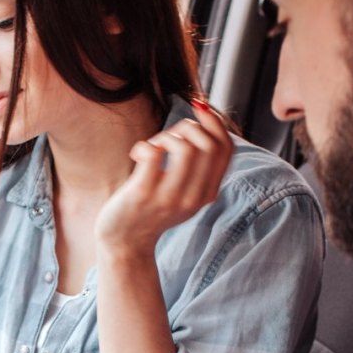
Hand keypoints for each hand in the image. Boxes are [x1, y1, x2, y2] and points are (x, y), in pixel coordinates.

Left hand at [96, 100, 233, 256]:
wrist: (125, 243)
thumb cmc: (152, 209)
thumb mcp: (184, 192)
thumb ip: (198, 167)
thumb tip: (205, 120)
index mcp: (207, 193)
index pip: (226, 148)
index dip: (215, 121)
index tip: (198, 110)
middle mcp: (193, 197)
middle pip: (208, 143)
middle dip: (189, 126)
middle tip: (168, 136)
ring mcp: (169, 197)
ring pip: (184, 146)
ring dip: (166, 135)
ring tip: (154, 147)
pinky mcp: (143, 193)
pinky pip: (153, 153)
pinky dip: (145, 145)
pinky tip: (138, 154)